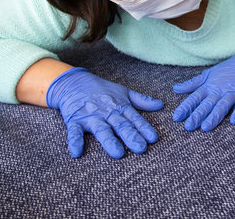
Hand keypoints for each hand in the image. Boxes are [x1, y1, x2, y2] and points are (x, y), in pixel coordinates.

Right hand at [47, 67, 163, 158]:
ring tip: (118, 153)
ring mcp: (91, 117)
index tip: (153, 138)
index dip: (144, 128)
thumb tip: (161, 105)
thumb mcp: (123, 92)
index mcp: (120, 107)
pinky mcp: (74, 120)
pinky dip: (74, 141)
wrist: (73, 82)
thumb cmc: (102, 90)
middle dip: (131, 136)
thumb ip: (142, 101)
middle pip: (120, 125)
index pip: (134, 118)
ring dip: (109, 141)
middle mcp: (107, 112)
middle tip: (141, 148)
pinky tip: (77, 152)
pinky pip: (74, 132)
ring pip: (101, 130)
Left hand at [172, 43, 234, 130]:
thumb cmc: (229, 69)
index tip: (176, 117)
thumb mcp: (209, 74)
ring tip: (206, 127)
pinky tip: (234, 121)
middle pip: (207, 104)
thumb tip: (175, 89)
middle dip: (197, 115)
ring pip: (222, 106)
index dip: (186, 107)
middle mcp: (220, 90)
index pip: (195, 97)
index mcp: (209, 86)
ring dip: (214, 116)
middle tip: (188, 127)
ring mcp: (234, 92)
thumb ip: (193, 83)